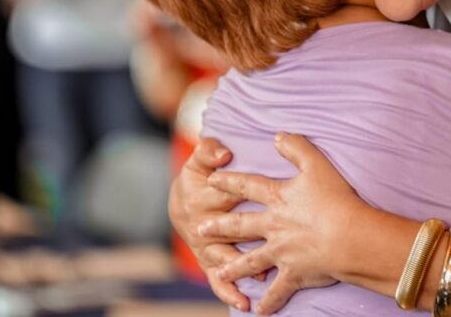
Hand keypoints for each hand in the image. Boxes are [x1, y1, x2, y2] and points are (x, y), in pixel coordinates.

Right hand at [168, 138, 250, 309]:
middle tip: (269, 250)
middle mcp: (203, 226)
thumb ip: (208, 150)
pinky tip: (244, 303)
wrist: (180, 202)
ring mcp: (206, 247)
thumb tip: (223, 153)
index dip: (239, 198)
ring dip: (238, 271)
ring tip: (259, 280)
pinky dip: (227, 292)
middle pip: (224, 234)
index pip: (222, 197)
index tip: (265, 201)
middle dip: (243, 240)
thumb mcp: (199, 160)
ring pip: (222, 260)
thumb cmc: (198, 177)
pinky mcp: (209, 262)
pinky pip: (217, 279)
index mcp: (203, 197)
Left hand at [202, 133, 367, 314]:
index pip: (247, 186)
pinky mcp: (293, 273)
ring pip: (250, 260)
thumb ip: (296, 147)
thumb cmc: (335, 199)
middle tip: (198, 228)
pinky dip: (268, 302)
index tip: (211, 179)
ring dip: (233, 267)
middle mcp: (273, 225)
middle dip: (218, 226)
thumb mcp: (317, 164)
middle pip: (240, 225)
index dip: (229, 181)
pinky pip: (277, 291)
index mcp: (277, 198)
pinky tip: (258, 310)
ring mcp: (280, 252)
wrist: (348, 236)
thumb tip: (277, 136)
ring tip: (219, 271)